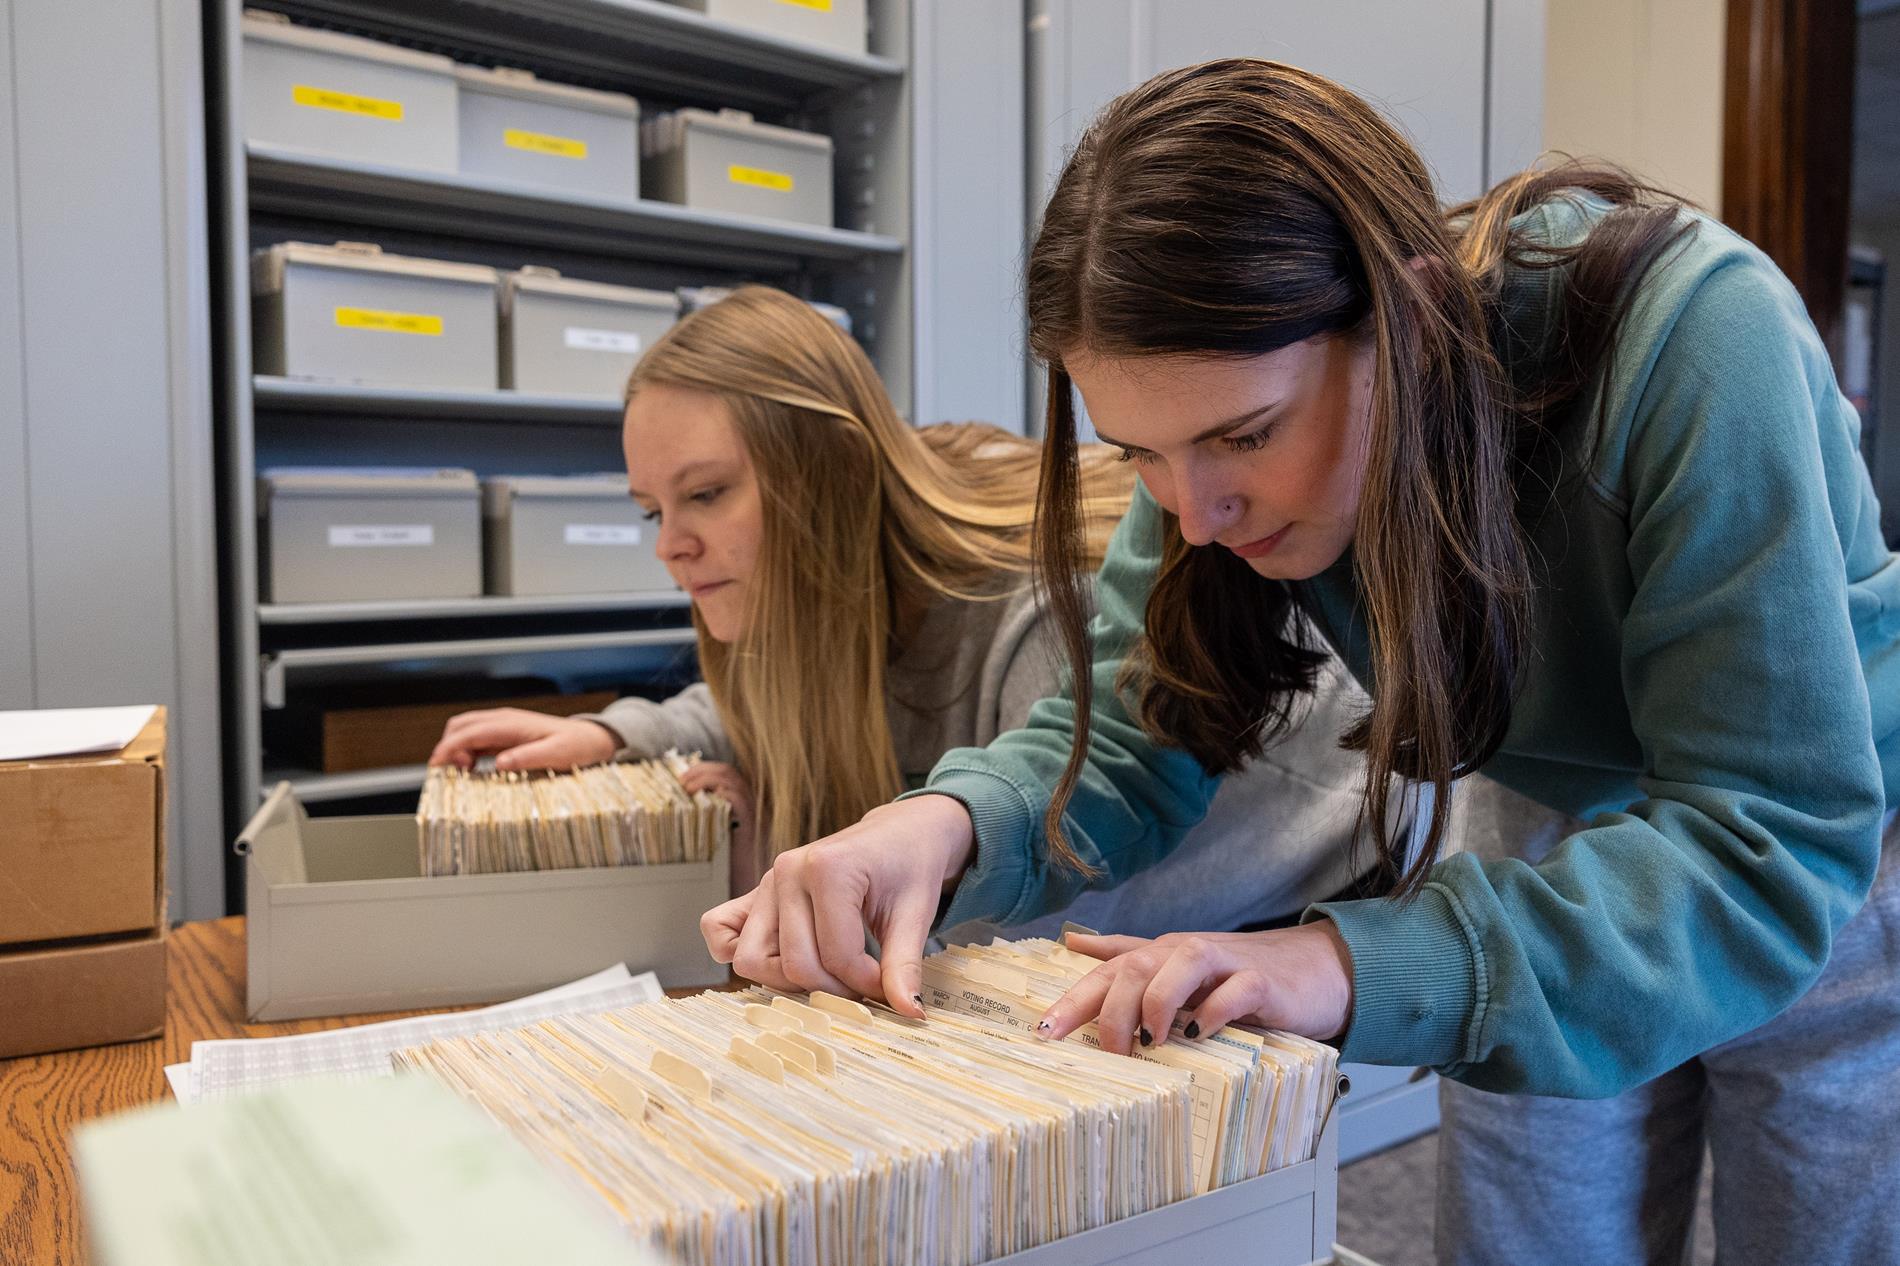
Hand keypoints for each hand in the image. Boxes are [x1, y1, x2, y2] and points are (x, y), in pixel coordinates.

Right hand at [428, 708, 618, 771]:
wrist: (590, 738)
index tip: (436, 764)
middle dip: (448, 746)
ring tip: (464, 772)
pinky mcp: (506, 736)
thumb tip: (499, 762)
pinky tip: (472, 769)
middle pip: (461, 726)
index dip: (449, 746)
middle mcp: (503, 721)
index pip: (470, 731)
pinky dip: (467, 752)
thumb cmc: (576, 746)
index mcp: (511, 724)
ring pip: (466, 732)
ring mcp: (503, 727)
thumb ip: (528, 757)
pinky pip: (477, 740)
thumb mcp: (557, 754)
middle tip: (454, 772)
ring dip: (457, 749)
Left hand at [676, 761, 760, 893]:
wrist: (750, 891)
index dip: (704, 770)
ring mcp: (753, 813)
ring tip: (686, 787)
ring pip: (731, 781)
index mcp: (741, 804)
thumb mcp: (714, 837)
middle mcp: (750, 805)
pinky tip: (703, 799)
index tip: (684, 777)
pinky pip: (738, 799)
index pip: (726, 775)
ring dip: (706, 779)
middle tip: (681, 781)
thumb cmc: (730, 870)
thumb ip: (705, 819)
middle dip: (701, 771)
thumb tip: (680, 805)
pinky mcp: (752, 825)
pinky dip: (721, 793)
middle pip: (728, 772)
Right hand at [699, 794, 974, 1017]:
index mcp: (828, 869)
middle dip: (831, 988)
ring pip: (752, 959)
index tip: (888, 984)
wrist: (899, 832)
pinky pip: (718, 929)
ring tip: (828, 974)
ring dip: (788, 980)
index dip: (864, 983)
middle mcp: (788, 872)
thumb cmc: (909, 866)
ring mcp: (767, 882)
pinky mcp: (757, 893)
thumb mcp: (916, 914)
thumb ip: (904, 965)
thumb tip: (910, 1013)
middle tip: (863, 985)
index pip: (834, 956)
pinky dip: (736, 952)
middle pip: (792, 963)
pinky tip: (779, 959)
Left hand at [1040, 924, 1355, 1054]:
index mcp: (1161, 956)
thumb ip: (1129, 957)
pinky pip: (1233, 991)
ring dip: (1157, 1004)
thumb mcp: (1178, 970)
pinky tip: (1201, 1034)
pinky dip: (1213, 1011)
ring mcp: (1224, 964)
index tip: (1044, 1032)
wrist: (1311, 971)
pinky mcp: (1261, 982)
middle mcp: (1185, 953)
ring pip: (1178, 966)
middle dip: (1111, 1009)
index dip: (1074, 999)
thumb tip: (1074, 944)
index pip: (1108, 971)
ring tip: (1149, 1041)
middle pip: (1135, 968)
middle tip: (1108, 1052)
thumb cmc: (1237, 976)